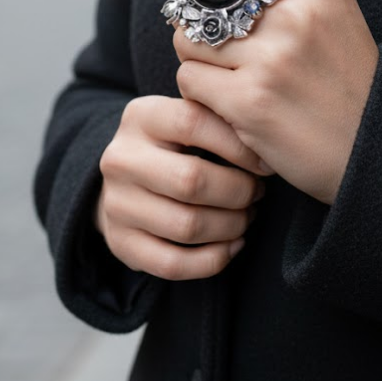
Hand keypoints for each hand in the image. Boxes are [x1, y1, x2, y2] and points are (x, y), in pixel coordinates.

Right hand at [96, 94, 269, 280]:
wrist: (127, 179)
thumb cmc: (175, 144)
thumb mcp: (189, 118)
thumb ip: (219, 119)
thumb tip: (265, 146)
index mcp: (141, 116)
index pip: (193, 122)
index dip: (238, 145)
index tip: (265, 163)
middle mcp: (121, 158)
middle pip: (191, 181)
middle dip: (238, 192)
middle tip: (257, 192)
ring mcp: (116, 203)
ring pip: (186, 226)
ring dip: (231, 226)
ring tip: (246, 216)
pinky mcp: (120, 243)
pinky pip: (174, 264)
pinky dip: (214, 259)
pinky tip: (232, 245)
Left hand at [174, 0, 378, 205]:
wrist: (376, 143)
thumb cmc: (344, 70)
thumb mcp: (325, 2)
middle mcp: (296, 11)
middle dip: (200, 20)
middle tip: (223, 44)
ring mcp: (272, 57)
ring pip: (186, 38)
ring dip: (199, 60)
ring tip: (231, 75)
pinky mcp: (250, 101)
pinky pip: (189, 80)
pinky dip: (202, 94)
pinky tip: (231, 102)